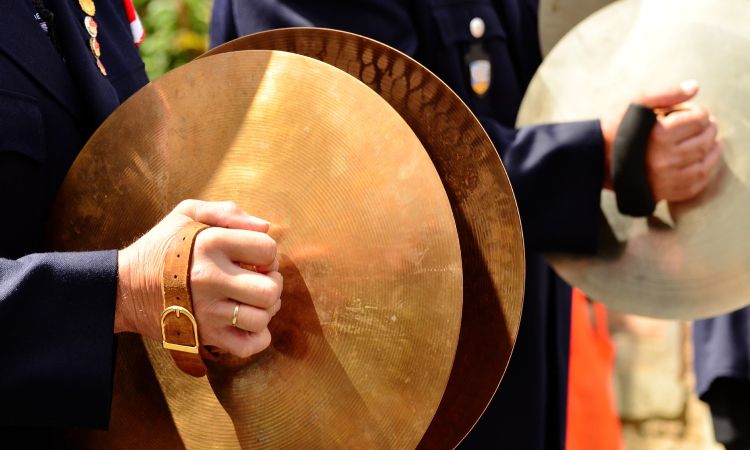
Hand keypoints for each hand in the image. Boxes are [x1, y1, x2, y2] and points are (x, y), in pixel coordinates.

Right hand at [115, 200, 282, 357]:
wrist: (122, 288)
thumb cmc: (160, 247)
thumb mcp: (186, 214)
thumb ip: (227, 212)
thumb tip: (266, 227)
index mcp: (211, 243)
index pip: (267, 249)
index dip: (269, 253)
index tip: (255, 258)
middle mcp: (211, 278)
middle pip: (270, 289)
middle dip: (273, 284)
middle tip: (259, 281)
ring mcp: (207, 310)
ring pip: (261, 319)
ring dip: (265, 311)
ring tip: (252, 302)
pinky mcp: (203, 336)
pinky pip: (248, 346)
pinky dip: (258, 338)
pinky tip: (248, 324)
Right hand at [601, 80, 721, 200]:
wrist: (593, 159)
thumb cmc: (613, 129)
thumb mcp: (635, 104)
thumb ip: (666, 93)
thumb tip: (695, 87)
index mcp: (660, 134)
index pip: (698, 119)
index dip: (699, 112)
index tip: (693, 112)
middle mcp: (666, 158)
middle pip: (705, 141)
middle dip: (708, 130)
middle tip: (704, 125)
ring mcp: (666, 178)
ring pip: (705, 163)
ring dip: (712, 151)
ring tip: (708, 142)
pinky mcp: (663, 192)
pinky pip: (695, 185)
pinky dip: (705, 173)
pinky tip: (702, 162)